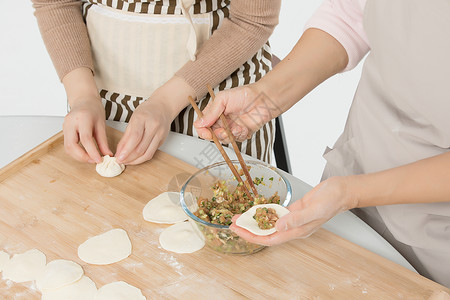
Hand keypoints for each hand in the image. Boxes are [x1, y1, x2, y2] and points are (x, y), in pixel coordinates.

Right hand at [62, 67, 111, 163]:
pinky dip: (76, 153)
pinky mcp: (63, 131)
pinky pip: (67, 146)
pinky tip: (85, 154)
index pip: (85, 139)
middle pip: (71, 145)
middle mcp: (70, 123)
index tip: (100, 160)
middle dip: (82, 157)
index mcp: (82, 118)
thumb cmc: (93, 109)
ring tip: (91, 158)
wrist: (83, 100)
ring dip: (78, 157)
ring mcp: (64, 127)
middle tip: (94, 161)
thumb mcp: (101, 123)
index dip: (92, 152)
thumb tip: (107, 154)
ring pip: (67, 148)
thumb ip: (103, 141)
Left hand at [115, 98, 171, 164]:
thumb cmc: (147, 111)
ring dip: (136, 161)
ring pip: (148, 153)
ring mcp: (160, 134)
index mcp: (143, 118)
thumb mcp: (133, 119)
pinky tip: (136, 158)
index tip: (119, 158)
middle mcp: (153, 126)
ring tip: (128, 162)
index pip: (134, 138)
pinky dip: (143, 157)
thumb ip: (126, 136)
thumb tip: (119, 151)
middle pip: (141, 148)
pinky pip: (152, 152)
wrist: (163, 107)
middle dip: (129, 158)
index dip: (126, 150)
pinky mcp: (163, 140)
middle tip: (121, 161)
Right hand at [194, 84, 280, 142]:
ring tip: (237, 127)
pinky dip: (239, 135)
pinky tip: (244, 128)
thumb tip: (200, 123)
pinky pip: (235, 140)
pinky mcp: (240, 133)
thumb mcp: (223, 99)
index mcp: (213, 112)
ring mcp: (230, 128)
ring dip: (229, 135)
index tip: (207, 132)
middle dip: (217, 135)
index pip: (201, 125)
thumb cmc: (244, 95)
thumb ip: (211, 112)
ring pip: (223, 140)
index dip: (202, 131)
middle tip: (224, 131)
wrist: (263, 100)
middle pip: (211, 135)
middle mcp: (220, 121)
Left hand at [230, 176, 356, 245]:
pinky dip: (265, 212)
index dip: (253, 236)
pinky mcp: (295, 210)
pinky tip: (257, 209)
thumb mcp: (314, 209)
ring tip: (240, 217)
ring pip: (270, 223)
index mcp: (298, 231)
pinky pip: (276, 214)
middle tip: (233, 224)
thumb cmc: (332, 200)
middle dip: (249, 229)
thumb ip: (296, 219)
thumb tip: (279, 226)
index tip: (239, 231)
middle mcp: (294, 227)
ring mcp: (294, 219)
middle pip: (266, 233)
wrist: (342, 190)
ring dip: (255, 221)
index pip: (270, 239)